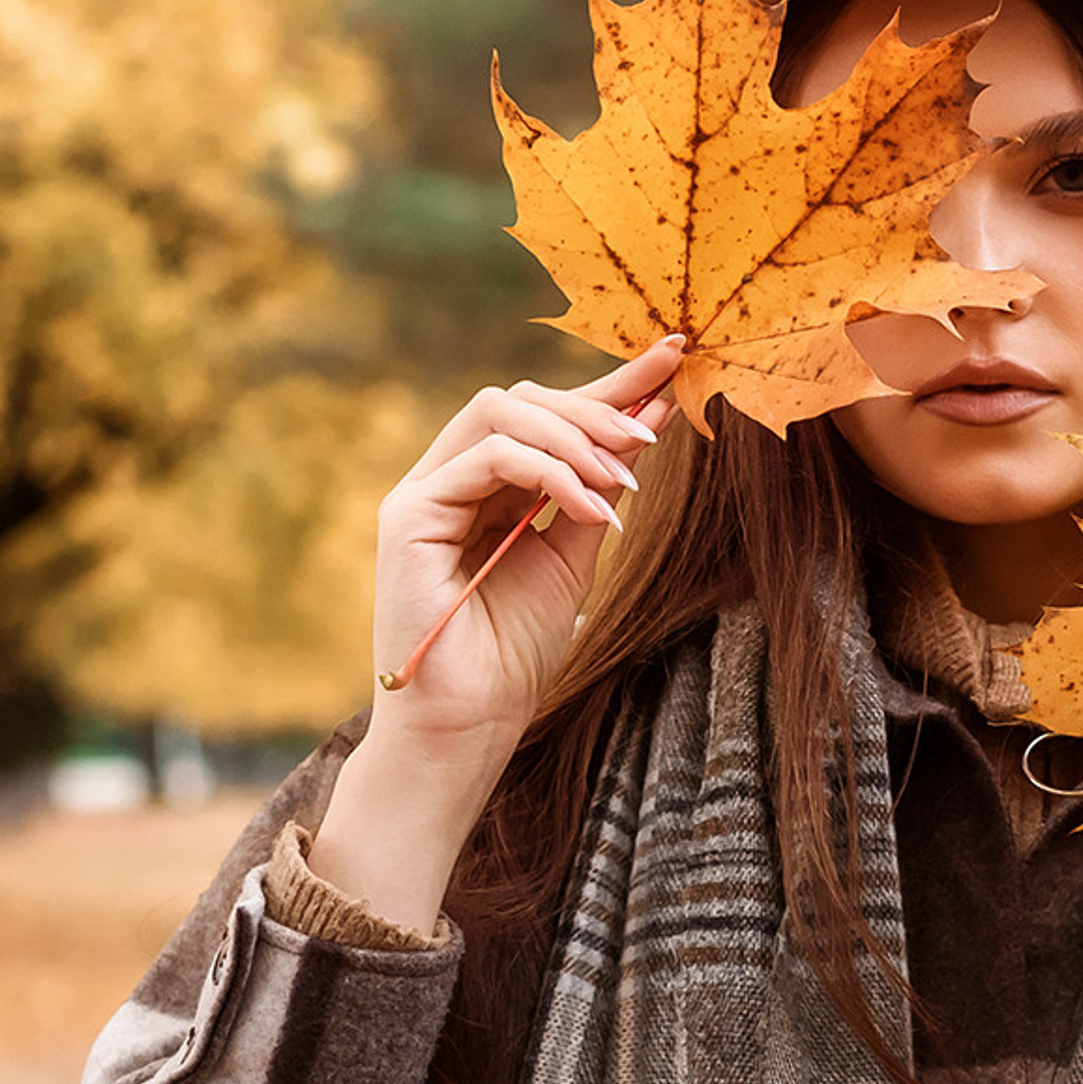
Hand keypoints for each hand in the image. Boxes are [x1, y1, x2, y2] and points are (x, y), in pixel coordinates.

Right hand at [308, 336, 681, 931]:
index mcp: (490, 487)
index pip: (548, 415)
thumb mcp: (575, 557)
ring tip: (624, 482)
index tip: (673, 358)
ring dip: (576, 436)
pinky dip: (550, 472)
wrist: (470, 725)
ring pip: (502, 411)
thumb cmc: (515, 654)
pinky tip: (593, 509)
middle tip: (653, 431)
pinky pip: (487, 456)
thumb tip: (650, 423)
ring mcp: (425, 491)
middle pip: (523, 398)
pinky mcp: (409, 513)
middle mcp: (452, 478)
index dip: (610, 384)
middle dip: (598, 403)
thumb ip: (599, 492)